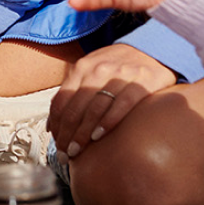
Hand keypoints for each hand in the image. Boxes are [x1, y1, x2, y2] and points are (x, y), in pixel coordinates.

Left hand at [48, 44, 176, 160]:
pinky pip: (122, 104)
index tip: (56, 144)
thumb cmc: (116, 67)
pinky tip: (100, 136)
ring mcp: (120, 75)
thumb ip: (73, 95)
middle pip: (76, 107)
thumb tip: (52, 126)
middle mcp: (98, 70)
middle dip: (67, 134)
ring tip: (78, 151)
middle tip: (65, 155)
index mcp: (81, 68)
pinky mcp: (142, 81)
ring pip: (95, 108)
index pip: (62, 101)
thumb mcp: (91, 73)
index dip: (56, 125)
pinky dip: (108, 121)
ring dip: (83, 133)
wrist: (152, 49)